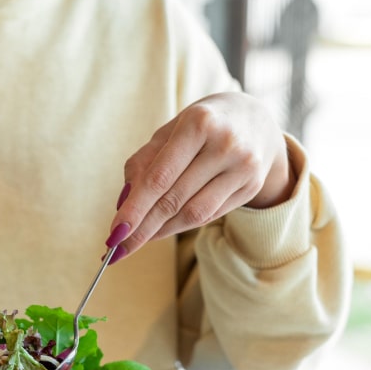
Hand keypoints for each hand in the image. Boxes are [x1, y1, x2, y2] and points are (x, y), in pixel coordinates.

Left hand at [107, 92, 292, 259]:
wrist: (256, 120)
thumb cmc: (201, 125)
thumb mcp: (169, 131)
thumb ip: (143, 163)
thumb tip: (123, 204)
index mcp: (199, 123)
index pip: (159, 178)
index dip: (134, 209)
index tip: (114, 233)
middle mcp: (225, 145)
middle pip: (174, 199)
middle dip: (142, 228)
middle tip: (118, 249)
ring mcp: (243, 167)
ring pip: (194, 214)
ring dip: (161, 231)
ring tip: (138, 239)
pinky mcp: (251, 186)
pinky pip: (209, 215)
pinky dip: (181, 225)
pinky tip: (163, 229)